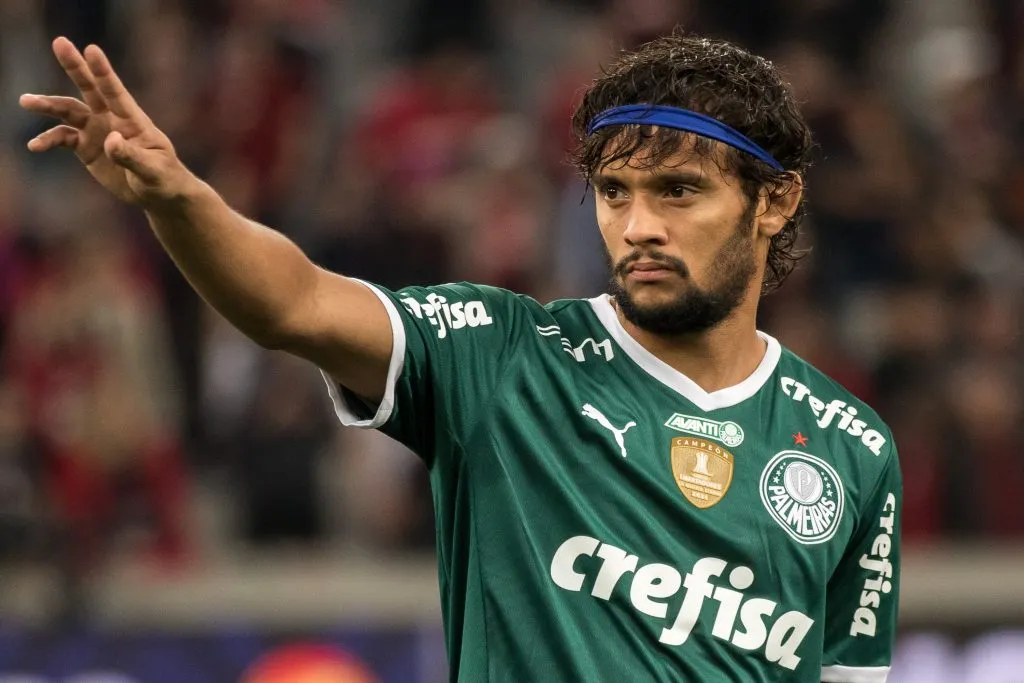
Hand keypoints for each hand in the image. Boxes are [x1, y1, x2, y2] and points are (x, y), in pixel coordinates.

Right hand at [19, 37, 195, 207]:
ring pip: (69, 111)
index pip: (116, 92)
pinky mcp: (85, 146)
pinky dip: (48, 140)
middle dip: (75, 66)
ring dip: (48, 105)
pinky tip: (34, 146)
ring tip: (26, 101)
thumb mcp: (152, 169)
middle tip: (59, 42)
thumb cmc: (162, 177)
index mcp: (132, 120)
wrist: (155, 193)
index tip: (91, 49)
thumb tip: (110, 140)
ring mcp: (96, 130)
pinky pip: (62, 138)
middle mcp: (111, 119)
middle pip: (90, 88)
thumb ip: (131, 155)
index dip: (103, 72)